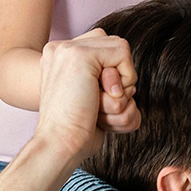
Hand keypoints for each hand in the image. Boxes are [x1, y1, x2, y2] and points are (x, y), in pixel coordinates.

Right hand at [36, 28, 139, 161]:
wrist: (60, 142)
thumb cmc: (80, 129)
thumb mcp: (95, 100)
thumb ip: (108, 82)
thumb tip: (130, 81)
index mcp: (61, 57)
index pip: (106, 49)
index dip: (114, 75)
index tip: (96, 100)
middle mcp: (62, 49)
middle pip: (116, 48)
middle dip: (122, 78)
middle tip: (100, 103)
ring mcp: (68, 49)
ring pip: (122, 53)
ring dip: (122, 86)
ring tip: (99, 105)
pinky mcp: (80, 54)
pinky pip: (123, 55)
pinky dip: (124, 82)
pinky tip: (100, 99)